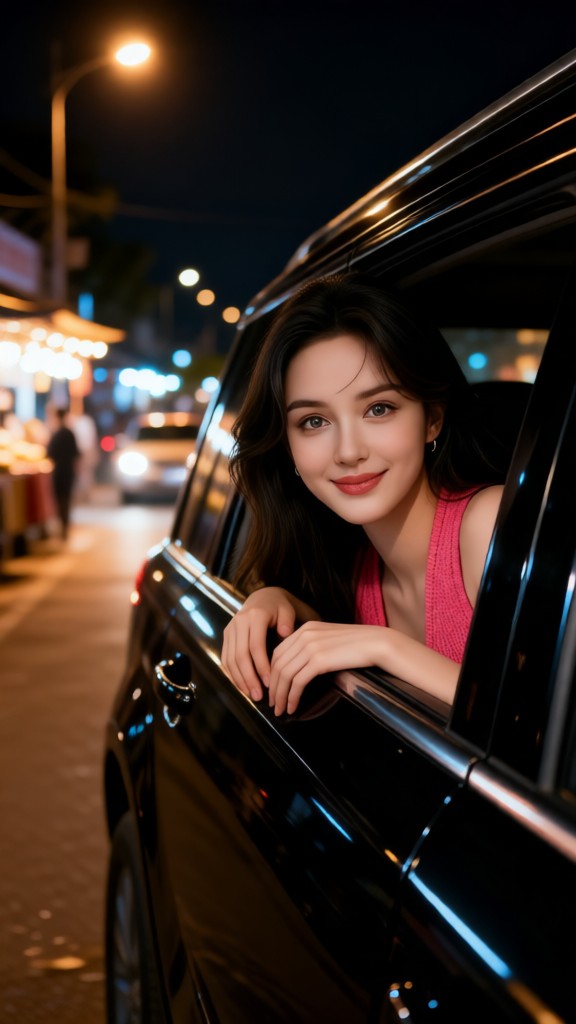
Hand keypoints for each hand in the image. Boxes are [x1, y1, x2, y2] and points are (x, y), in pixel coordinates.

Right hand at [222, 587, 302, 701]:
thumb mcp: (287, 610)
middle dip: (249, 678)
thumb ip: (288, 621)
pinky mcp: (226, 635)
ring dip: (239, 679)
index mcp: (255, 616)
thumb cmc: (279, 607)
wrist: (263, 597)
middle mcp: (239, 622)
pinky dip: (232, 674)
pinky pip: (225, 658)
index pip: (255, 646)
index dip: (261, 666)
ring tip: (251, 695)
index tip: (269, 683)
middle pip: (240, 655)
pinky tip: (241, 686)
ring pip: (230, 659)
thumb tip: (285, 633)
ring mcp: (230, 629)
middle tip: (259, 696)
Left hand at [268, 621, 382, 715]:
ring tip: (281, 710)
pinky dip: (292, 697)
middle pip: (278, 664)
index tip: (272, 688)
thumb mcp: (329, 639)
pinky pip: (298, 681)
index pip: (279, 652)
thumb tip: (301, 668)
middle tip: (273, 704)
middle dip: (273, 687)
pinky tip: (293, 707)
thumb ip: (313, 647)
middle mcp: (304, 635)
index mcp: (305, 628)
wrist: (377, 643)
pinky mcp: (319, 659)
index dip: (272, 673)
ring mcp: (311, 646)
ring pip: (285, 674)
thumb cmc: (358, 645)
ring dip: (280, 695)